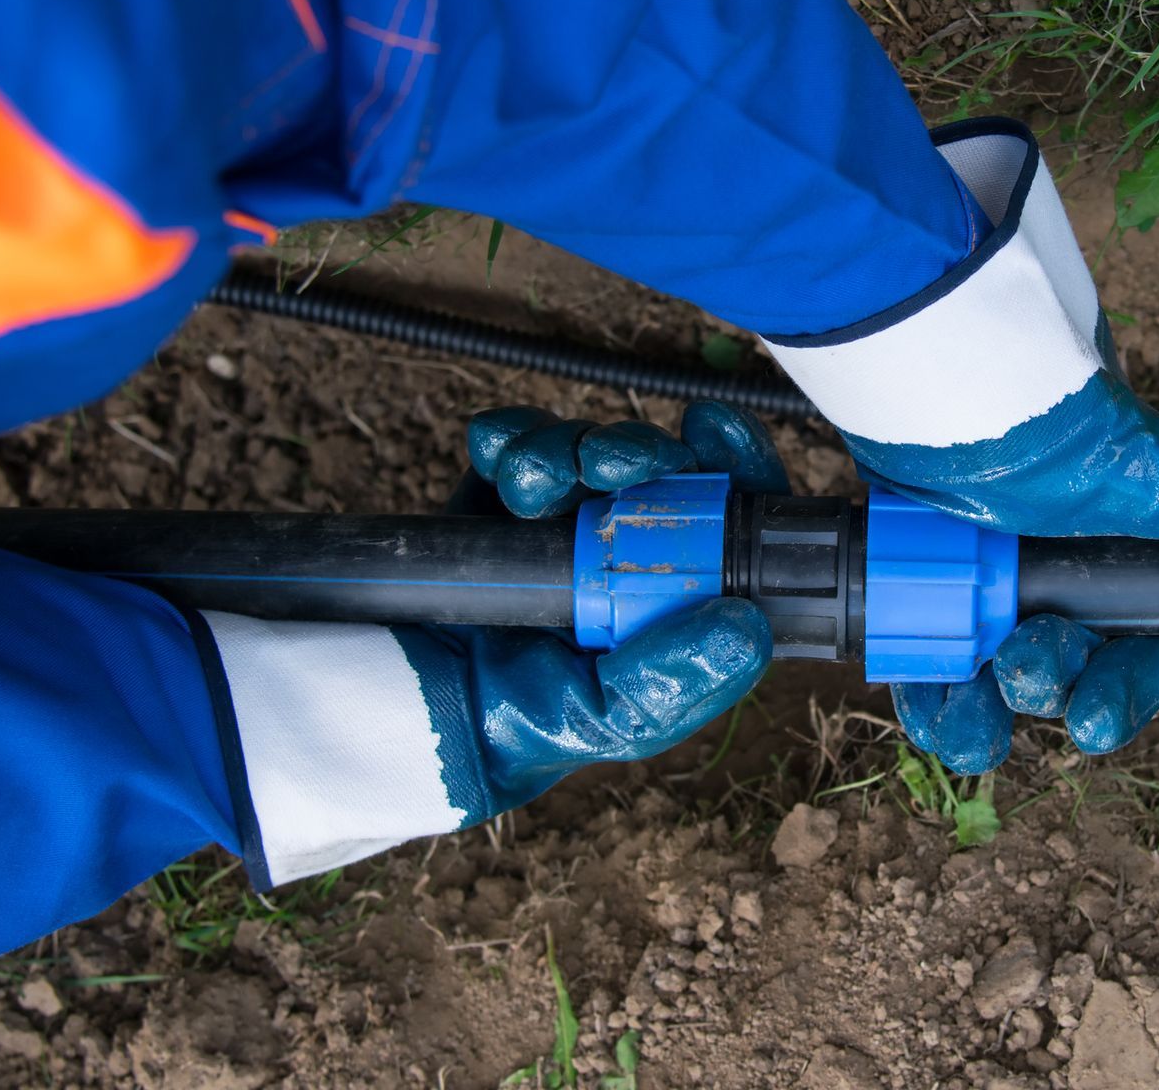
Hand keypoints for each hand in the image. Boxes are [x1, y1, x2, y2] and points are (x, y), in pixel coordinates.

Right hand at [434, 399, 790, 815]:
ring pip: (590, 447)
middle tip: (607, 462)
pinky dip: (509, 440)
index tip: (712, 433)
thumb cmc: (529, 725)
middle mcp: (629, 552)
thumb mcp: (612, 719)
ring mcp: (566, 520)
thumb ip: (676, 678)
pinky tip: (495, 461)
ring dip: (565, 449)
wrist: (413, 710)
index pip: (729, 518)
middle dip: (637, 449)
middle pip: (662, 467)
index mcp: (674, 596)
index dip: (736, 466)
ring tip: (529, 487)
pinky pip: (516, 444)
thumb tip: (744, 623)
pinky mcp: (501, 501)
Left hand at [759, 118, 1158, 776]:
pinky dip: (933, 696)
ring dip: (986, 716)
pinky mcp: (930, 579)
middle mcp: (1068, 574)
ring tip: (970, 716)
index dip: (1126, 694)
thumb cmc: (1073, 432)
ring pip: (996, 684)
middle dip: (1050, 689)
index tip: (1095, 723)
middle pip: (1070, 674)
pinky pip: (933, 666)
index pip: (1146, 652)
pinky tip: (931, 707)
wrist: (949, 383)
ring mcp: (995, 579)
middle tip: (1024, 671)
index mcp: (1136, 556)